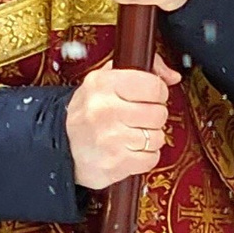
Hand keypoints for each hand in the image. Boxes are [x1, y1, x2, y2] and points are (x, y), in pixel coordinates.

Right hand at [67, 60, 179, 190]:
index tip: (150, 96)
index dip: (158, 92)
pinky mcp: (114, 164)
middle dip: (153, 116)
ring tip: (132, 134)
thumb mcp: (106, 79)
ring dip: (149, 137)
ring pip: (157, 137)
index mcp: (103, 84)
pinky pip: (151, 159)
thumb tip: (173, 76)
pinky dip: (145, 156)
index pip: (154, 85)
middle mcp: (104, 110)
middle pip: (158, 113)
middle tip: (139, 117)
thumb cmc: (88, 111)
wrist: (60, 145)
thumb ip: (144, 68)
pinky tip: (130, 149)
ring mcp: (109, 139)